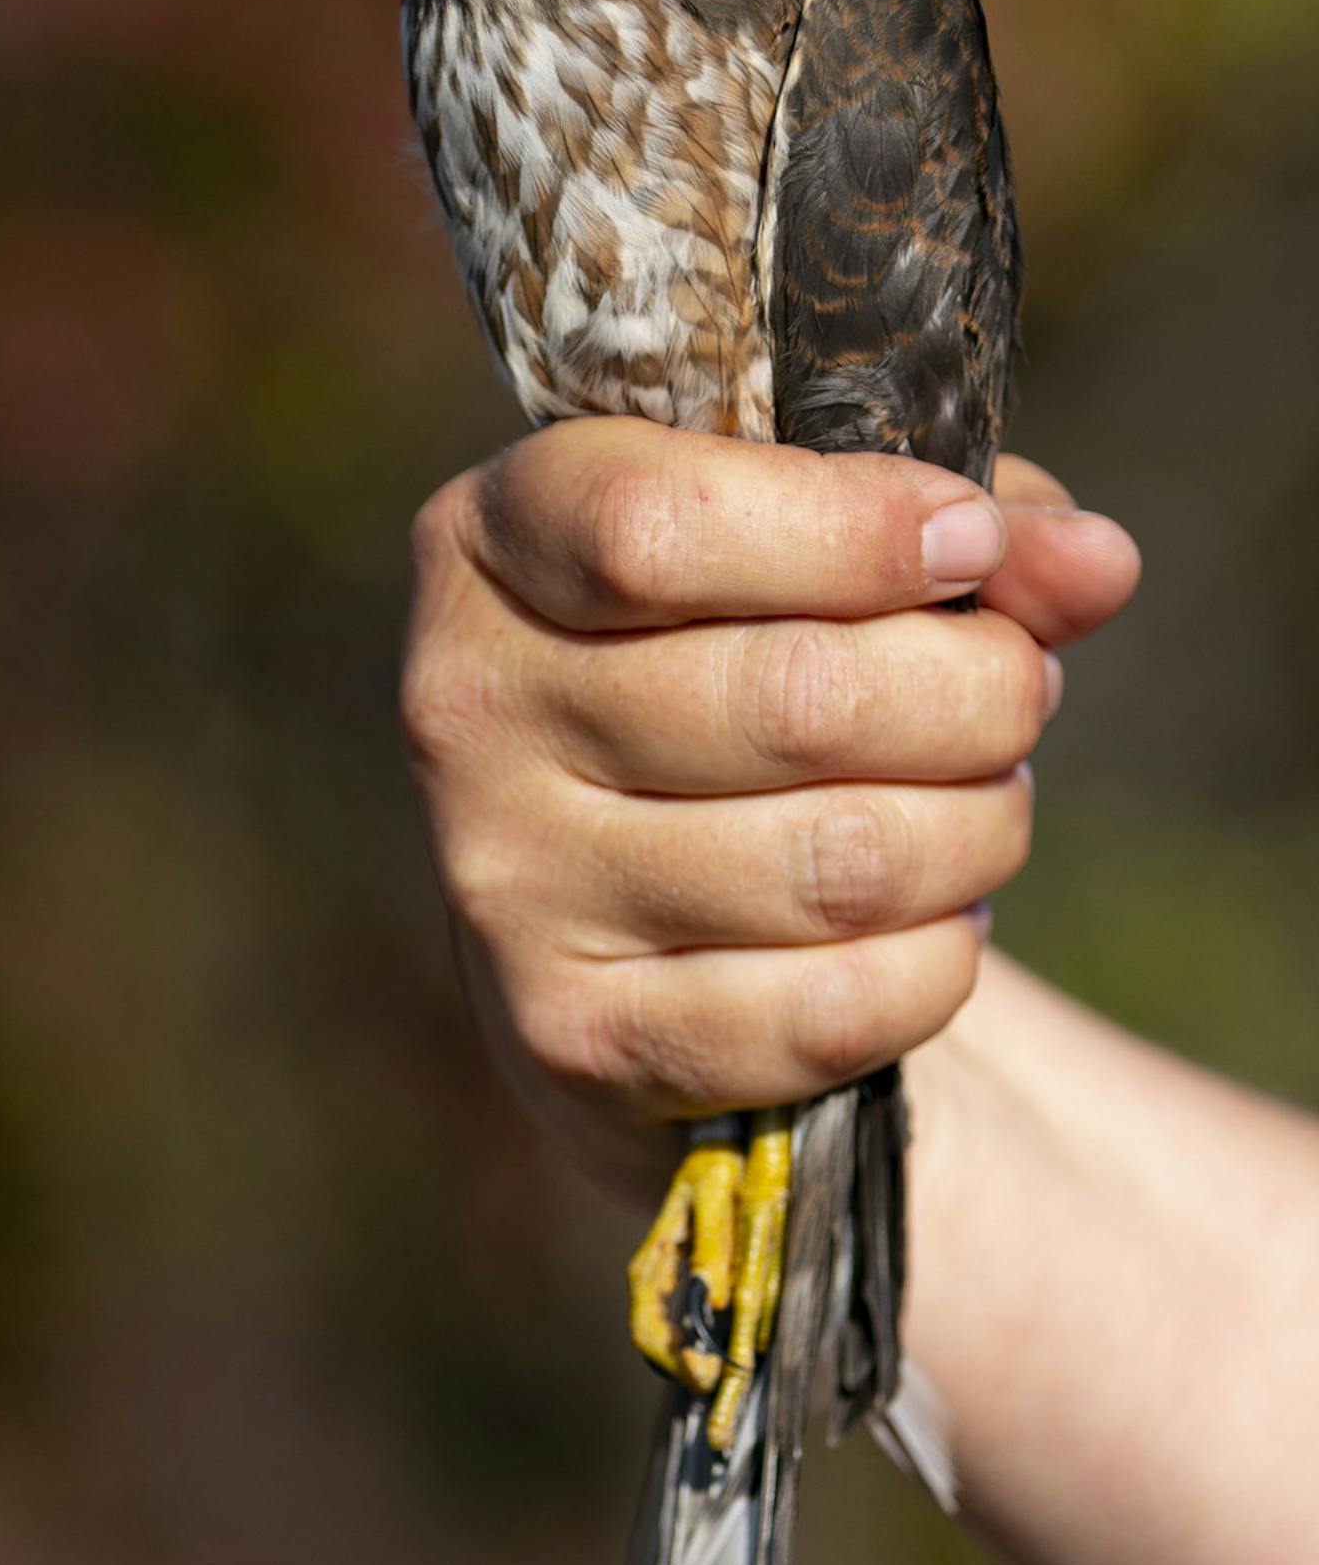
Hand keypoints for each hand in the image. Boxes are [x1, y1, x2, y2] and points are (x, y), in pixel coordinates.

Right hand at [401, 418, 1139, 1201]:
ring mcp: (510, 888)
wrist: (624, 925)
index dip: (855, 528)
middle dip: (976, 694)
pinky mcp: (577, 1039)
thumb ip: (968, 533)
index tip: (970, 542)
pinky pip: (827, 1008)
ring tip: (989, 806)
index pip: (662, 526)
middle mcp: (467, 712)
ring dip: (978, 830)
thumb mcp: (824, 561)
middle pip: (793, 698)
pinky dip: (934, 963)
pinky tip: (936, 922)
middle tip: (1020, 695)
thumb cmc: (739, 679)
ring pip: (837, 863)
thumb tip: (1097, 566)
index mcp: (493, 546)